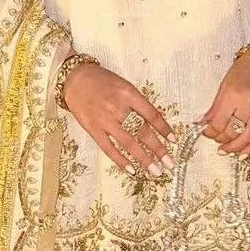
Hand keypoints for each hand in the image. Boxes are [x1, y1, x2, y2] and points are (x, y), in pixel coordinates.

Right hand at [62, 59, 174, 176]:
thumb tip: (155, 122)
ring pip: (128, 143)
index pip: (151, 114)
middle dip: (158, 149)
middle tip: (169, 163)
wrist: (75, 80)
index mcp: (129, 94)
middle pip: (142, 131)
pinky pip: (109, 148)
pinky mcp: (93, 130)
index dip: (164, 128)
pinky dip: (120, 160)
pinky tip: (131, 170)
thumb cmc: (103, 80)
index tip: (174, 141)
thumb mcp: (124, 85)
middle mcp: (118, 108)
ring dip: (143, 158)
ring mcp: (105, 120)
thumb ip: (138, 102)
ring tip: (155, 170)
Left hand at [201, 51, 249, 156]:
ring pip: (246, 137)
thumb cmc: (243, 70)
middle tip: (215, 140)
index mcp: (233, 94)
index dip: (209, 132)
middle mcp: (248, 103)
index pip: (218, 122)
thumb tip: (202, 123)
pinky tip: (242, 153)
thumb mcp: (224, 85)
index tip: (206, 133)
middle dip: (220, 139)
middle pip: (232, 131)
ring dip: (234, 148)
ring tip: (225, 150)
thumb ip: (214, 107)